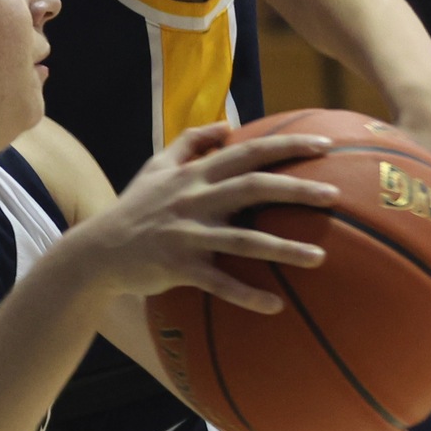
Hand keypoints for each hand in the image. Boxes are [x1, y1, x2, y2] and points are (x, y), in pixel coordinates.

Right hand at [72, 124, 339, 313]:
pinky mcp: (178, 268)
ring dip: (284, 249)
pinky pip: (219, 284)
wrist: (96, 251)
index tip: (325, 143)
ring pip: (244, 240)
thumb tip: (227, 124)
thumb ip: (191, 142)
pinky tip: (275, 306)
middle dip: (297, 189)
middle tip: (334, 196)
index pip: (248, 151)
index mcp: (195, 174)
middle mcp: (194, 199)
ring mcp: (187, 234)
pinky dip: (247, 295)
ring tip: (320, 257)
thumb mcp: (156, 167)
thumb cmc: (133, 209)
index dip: (287, 144)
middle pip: (253, 187)